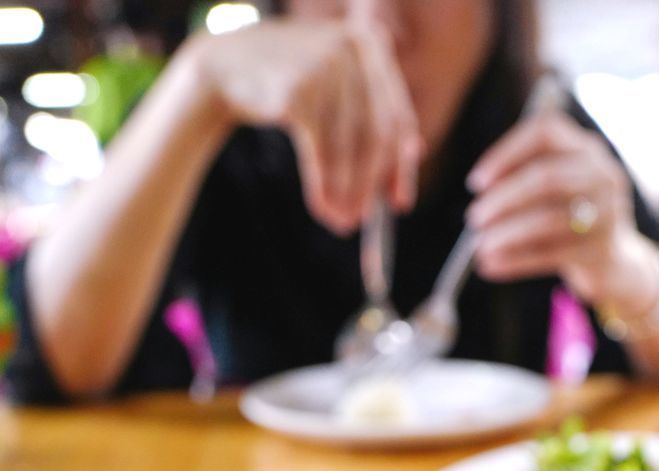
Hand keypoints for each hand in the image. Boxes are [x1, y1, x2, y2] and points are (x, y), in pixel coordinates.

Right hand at [188, 17, 420, 233]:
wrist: (225, 66)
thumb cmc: (289, 82)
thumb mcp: (337, 86)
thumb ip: (374, 110)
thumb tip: (415, 153)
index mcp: (371, 44)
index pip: (397, 117)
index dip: (400, 167)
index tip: (399, 204)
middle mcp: (352, 49)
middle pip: (375, 135)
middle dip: (369, 185)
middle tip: (362, 219)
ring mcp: (325, 66)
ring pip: (348, 147)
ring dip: (345, 192)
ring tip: (340, 220)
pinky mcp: (299, 90)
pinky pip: (320, 150)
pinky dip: (322, 185)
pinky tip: (322, 207)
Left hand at [466, 112, 646, 304]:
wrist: (614, 262)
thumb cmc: (570, 219)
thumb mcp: (554, 190)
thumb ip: (523, 180)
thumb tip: (481, 192)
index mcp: (586, 148)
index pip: (546, 132)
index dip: (506, 153)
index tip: (476, 181)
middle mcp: (602, 174)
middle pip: (546, 177)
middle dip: (503, 198)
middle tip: (474, 218)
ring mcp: (608, 212)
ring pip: (548, 219)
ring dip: (506, 234)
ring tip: (479, 248)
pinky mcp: (601, 250)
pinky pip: (551, 255)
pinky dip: (515, 261)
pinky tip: (491, 266)